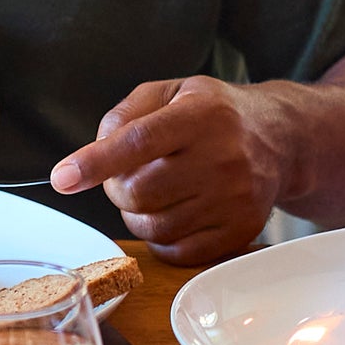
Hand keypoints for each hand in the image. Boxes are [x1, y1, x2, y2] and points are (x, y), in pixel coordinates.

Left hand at [51, 76, 293, 263]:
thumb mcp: (173, 92)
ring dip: (136, 216)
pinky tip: (169, 215)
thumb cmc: (216, 114)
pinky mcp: (241, 230)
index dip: (96, 162)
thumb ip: (126, 114)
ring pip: (155, 226)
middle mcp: (222, 158)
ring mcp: (235, 199)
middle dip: (117, 189)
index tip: (63, 178)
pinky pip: (178, 251)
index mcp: (201, 115)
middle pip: (140, 193)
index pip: (139, 142)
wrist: (282, 139)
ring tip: (150, 195)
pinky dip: (160, 239)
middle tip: (125, 178)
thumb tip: (95, 151)